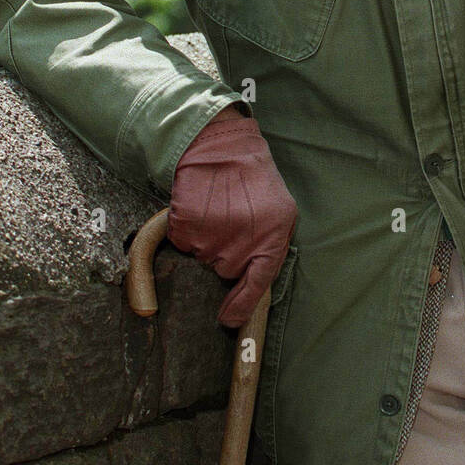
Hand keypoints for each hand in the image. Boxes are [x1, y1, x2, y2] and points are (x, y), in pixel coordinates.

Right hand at [167, 105, 297, 326]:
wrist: (221, 145)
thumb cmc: (253, 178)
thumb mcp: (280, 211)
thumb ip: (272, 245)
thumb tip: (255, 281)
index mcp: (272, 240)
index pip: (257, 285)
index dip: (241, 306)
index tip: (227, 320)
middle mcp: (242, 244)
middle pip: (225, 270)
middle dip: (226, 253)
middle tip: (231, 222)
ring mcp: (213, 237)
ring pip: (203, 257)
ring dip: (207, 239)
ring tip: (217, 209)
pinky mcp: (186, 228)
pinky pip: (183, 242)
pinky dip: (187, 229)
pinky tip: (200, 206)